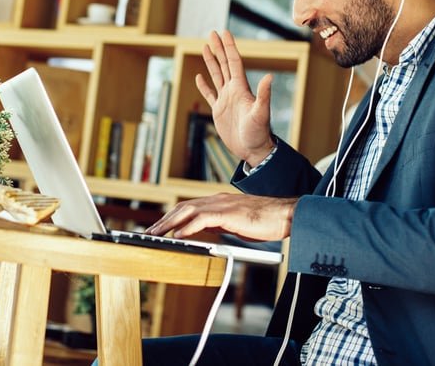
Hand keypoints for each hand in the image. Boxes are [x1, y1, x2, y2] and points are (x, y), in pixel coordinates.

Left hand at [145, 192, 296, 240]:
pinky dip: (188, 227)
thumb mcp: (235, 224)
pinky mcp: (229, 213)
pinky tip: (179, 235)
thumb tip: (201, 233)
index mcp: (218, 202)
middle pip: (182, 207)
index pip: (188, 207)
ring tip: (157, 235)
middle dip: (164, 220)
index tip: (158, 228)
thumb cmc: (265, 221)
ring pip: (188, 211)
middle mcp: (217, 200)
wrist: (285, 215)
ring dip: (170, 224)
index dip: (171, 217)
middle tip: (149, 233)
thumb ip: (218, 225)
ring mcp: (222, 205)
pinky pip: (203, 219)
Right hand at [195, 30, 273, 165]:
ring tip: (206, 47)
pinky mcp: (219, 111)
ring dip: (211, 62)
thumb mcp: (261, 113)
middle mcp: (233, 90)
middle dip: (218, 48)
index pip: (234, 62)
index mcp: (241, 88)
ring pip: (217, 75)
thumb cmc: (258, 133)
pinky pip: (209, 95)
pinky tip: (199, 77)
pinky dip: (204, 86)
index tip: (224, 32)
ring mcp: (225, 100)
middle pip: (224, 64)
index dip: (229, 47)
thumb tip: (269, 76)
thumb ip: (264, 95)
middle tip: (212, 33)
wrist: (253, 149)